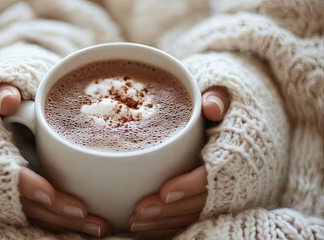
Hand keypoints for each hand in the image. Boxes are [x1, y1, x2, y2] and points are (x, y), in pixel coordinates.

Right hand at [0, 84, 110, 237]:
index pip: (8, 175)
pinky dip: (65, 221)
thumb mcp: (0, 89)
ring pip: (40, 214)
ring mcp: (13, 190)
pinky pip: (45, 213)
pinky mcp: (27, 195)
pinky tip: (92, 224)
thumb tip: (7, 101)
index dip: (27, 186)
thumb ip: (3, 91)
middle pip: (29, 204)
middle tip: (90, 217)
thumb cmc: (4, 101)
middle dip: (58, 214)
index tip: (50, 193)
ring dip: (67, 224)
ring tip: (101, 228)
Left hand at [129, 87, 229, 231]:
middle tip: (137, 212)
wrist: (241, 117)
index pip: (214, 175)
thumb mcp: (226, 92)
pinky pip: (192, 216)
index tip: (164, 192)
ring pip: (194, 214)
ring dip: (165, 221)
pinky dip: (170, 223)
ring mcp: (223, 191)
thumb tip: (212, 107)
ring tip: (134, 222)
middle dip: (169, 211)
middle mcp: (232, 177)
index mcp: (235, 153)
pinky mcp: (212, 197)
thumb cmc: (226, 102)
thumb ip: (219, 96)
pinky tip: (146, 226)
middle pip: (200, 202)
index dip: (190, 186)